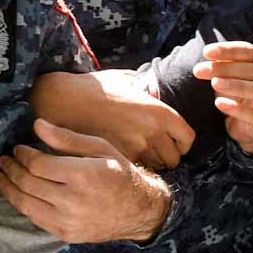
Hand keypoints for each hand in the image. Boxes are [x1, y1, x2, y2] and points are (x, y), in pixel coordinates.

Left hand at [0, 119, 172, 242]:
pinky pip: (34, 218)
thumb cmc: (120, 173)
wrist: (139, 210)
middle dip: (11, 169)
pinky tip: (17, 194)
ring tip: (1, 177)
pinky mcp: (65, 233)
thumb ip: (67, 138)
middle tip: (3, 160)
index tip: (17, 149)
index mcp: (81, 175)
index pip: (37, 164)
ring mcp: (67, 220)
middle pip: (27, 183)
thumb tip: (37, 125)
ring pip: (25, 203)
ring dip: (8, 189)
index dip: (22, 155)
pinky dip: (21, 205)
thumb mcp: (100, 148)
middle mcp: (72, 200)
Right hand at [28, 69, 194, 169]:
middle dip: (166, 157)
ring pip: (156, 168)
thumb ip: (145, 89)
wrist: (64, 101)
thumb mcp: (127, 81)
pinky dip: (132, 170)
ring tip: (137, 157)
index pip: (188, 138)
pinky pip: (135, 171)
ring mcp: (135, 147)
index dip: (182, 143)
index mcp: (159, 111)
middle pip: (174, 158)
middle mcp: (152, 130)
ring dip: (150, 165)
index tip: (174, 143)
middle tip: (154, 153)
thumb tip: (153, 89)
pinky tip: (122, 163)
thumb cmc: (94, 88)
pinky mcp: (118, 159)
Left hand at [193, 41, 252, 155]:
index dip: (229, 50)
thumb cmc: (238, 96)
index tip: (206, 51)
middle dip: (225, 68)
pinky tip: (219, 103)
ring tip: (213, 83)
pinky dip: (236, 108)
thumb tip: (209, 52)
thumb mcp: (231, 77)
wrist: (247, 129)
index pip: (250, 52)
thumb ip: (224, 64)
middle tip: (200, 69)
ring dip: (235, 85)